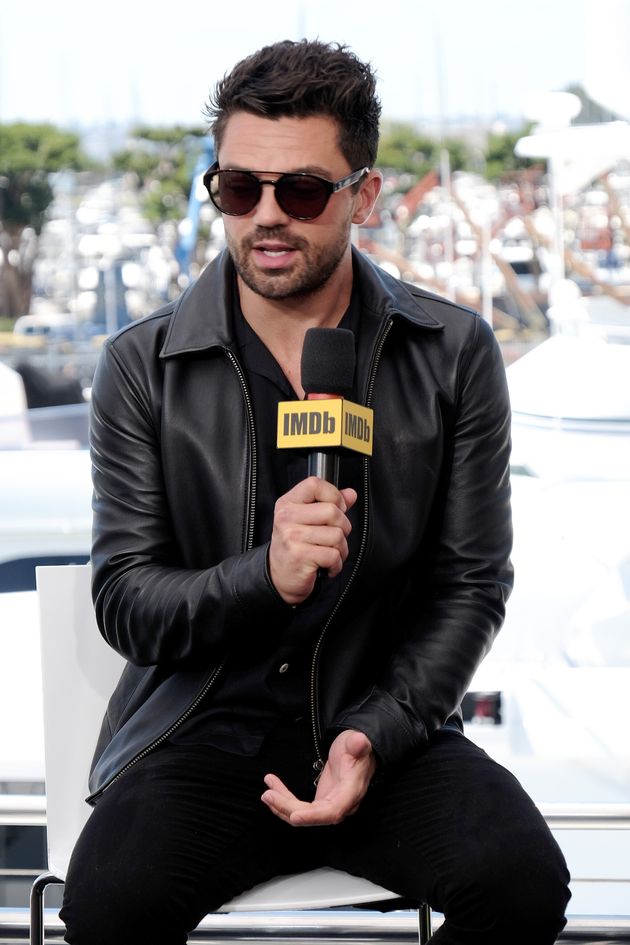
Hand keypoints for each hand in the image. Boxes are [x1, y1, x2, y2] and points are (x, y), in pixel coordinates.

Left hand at [261, 729, 375, 825]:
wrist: (356, 752)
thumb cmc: (356, 747)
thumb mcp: (356, 741)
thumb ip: (358, 743)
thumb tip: (360, 741)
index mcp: (351, 792)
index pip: (333, 810)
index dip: (313, 816)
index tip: (294, 816)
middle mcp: (341, 804)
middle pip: (313, 816)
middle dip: (288, 808)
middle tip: (268, 795)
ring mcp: (329, 805)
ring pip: (303, 813)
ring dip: (282, 806)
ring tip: (266, 793)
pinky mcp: (320, 803)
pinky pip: (300, 808)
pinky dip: (284, 800)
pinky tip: (273, 788)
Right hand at [268, 477, 356, 604]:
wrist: (280, 576)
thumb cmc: (296, 546)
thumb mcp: (308, 519)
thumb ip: (330, 503)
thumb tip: (351, 494)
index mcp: (288, 503)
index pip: (314, 484)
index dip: (334, 495)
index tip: (337, 508)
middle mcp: (286, 517)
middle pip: (332, 511)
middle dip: (343, 527)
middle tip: (333, 537)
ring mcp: (292, 537)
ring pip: (336, 535)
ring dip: (340, 548)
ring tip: (328, 552)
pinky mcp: (300, 556)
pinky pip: (334, 555)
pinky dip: (336, 564)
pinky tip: (326, 565)